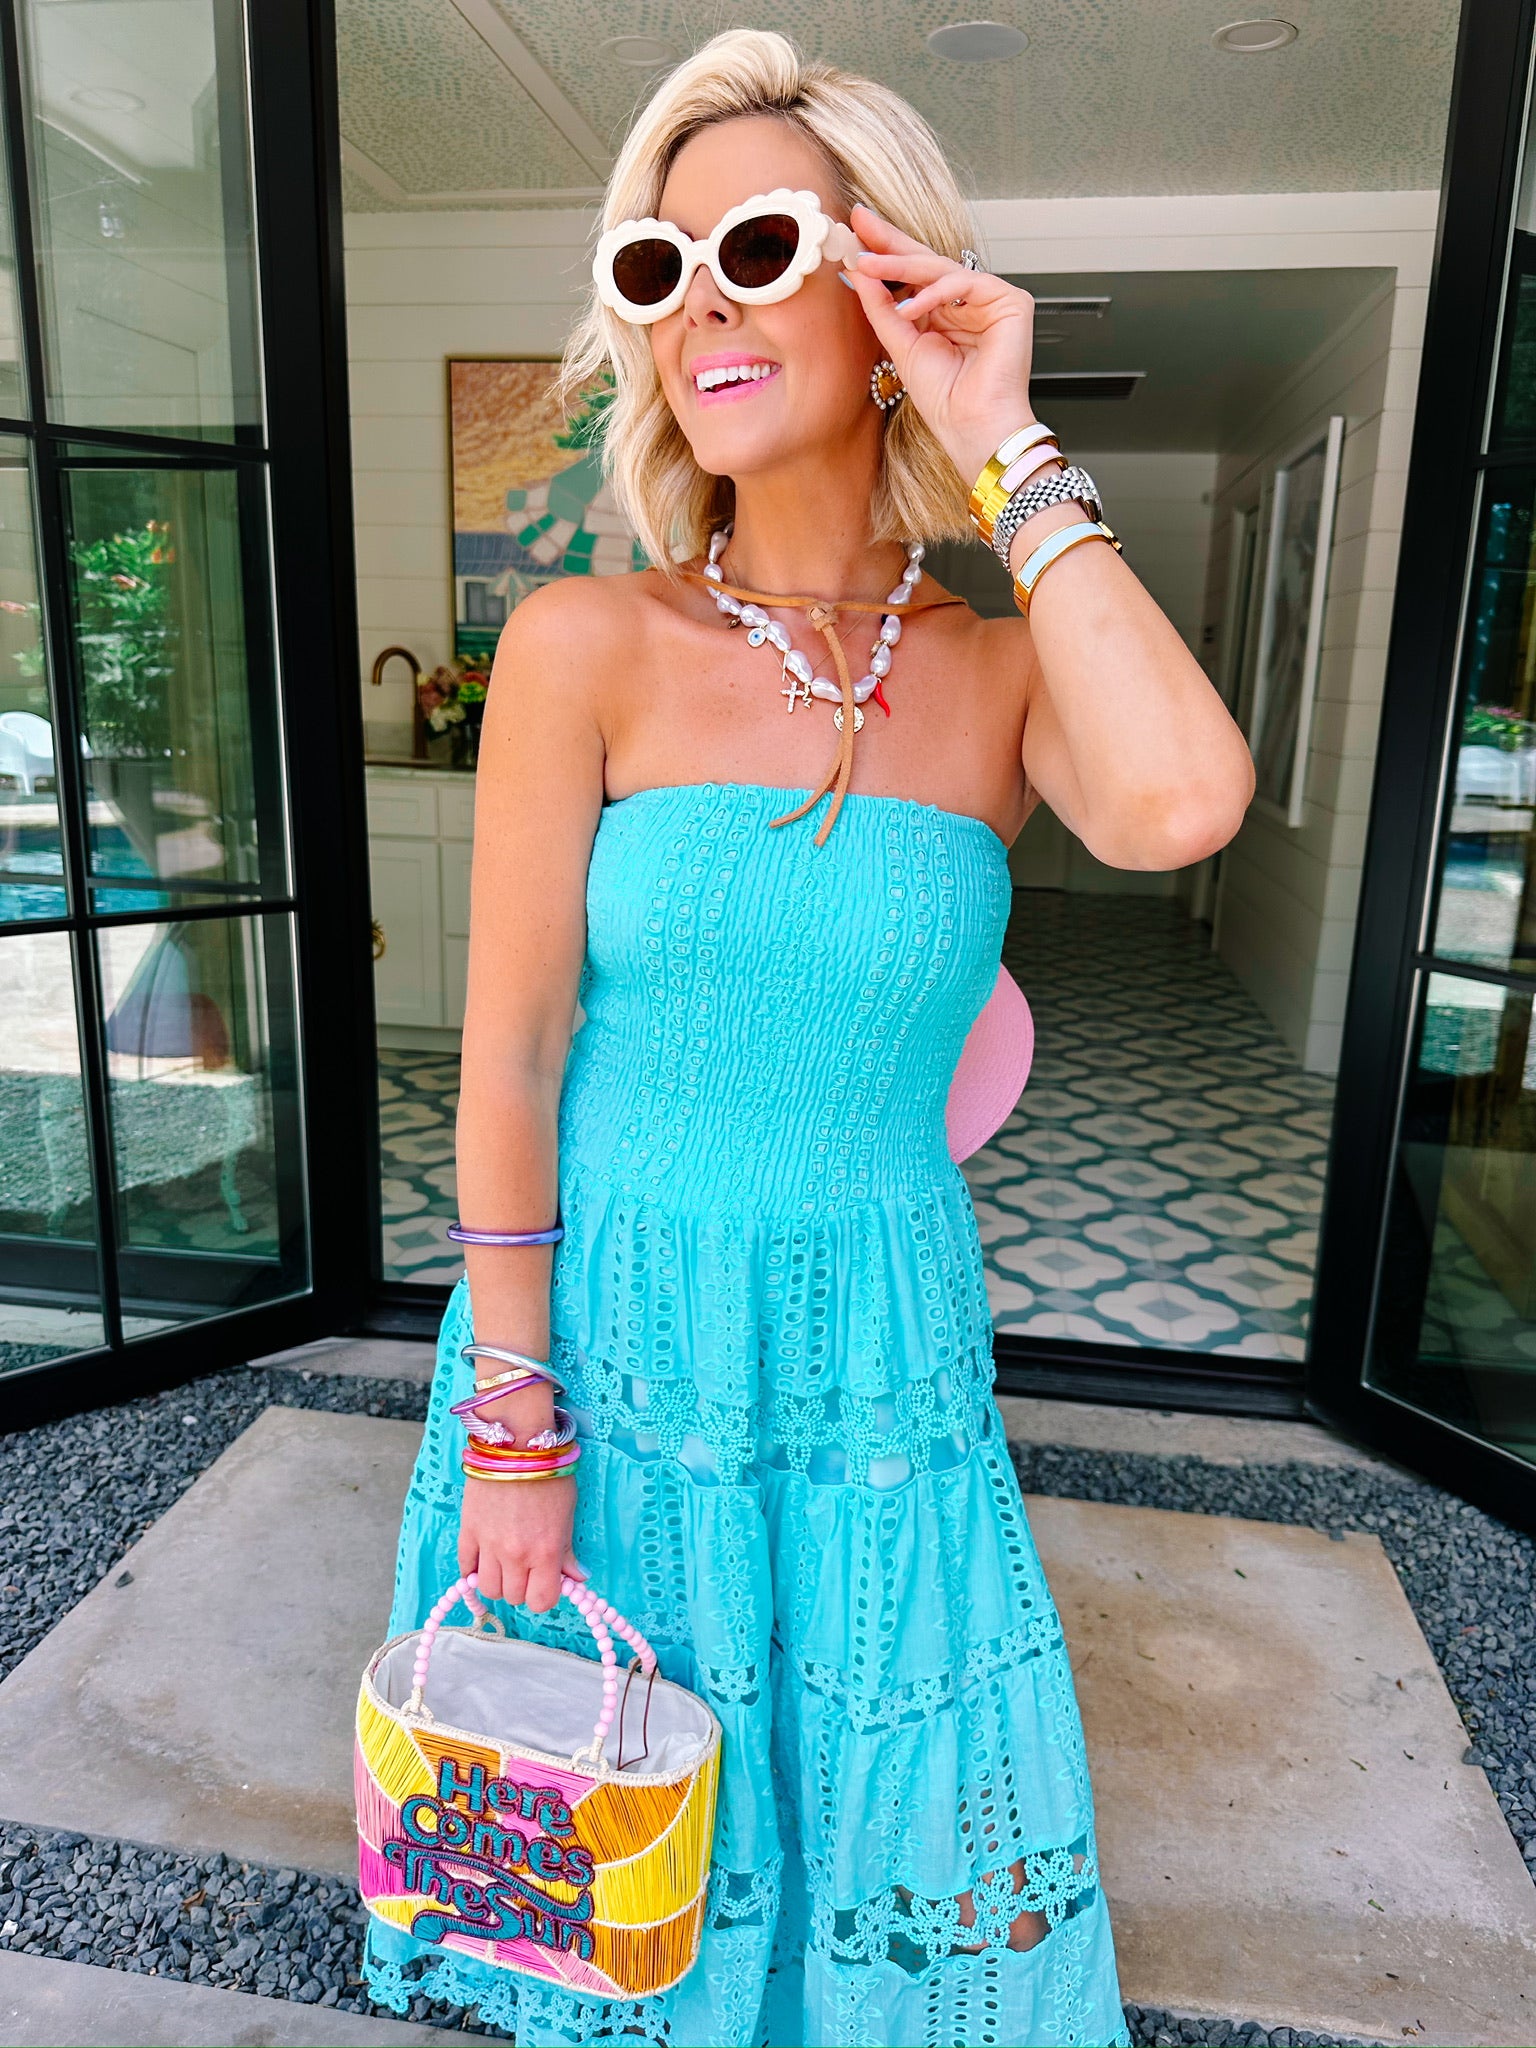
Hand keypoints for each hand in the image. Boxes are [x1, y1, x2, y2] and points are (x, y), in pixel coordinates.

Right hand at [459, 1471, 582, 1614]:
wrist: (516, 1443)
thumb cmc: (549, 1474)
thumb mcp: (568, 1513)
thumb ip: (567, 1551)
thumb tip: (577, 1578)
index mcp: (545, 1552)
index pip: (541, 1601)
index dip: (544, 1595)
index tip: (545, 1582)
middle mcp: (516, 1555)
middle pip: (513, 1598)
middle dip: (522, 1587)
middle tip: (526, 1569)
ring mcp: (488, 1545)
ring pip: (488, 1588)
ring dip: (498, 1581)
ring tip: (504, 1563)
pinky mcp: (467, 1531)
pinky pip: (465, 1568)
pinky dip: (474, 1570)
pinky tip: (483, 1558)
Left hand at [843, 203, 1037, 488]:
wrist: (971, 428)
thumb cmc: (945, 400)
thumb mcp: (900, 345)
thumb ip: (881, 308)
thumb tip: (859, 271)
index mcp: (945, 314)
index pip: (914, 275)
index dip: (886, 252)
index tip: (856, 231)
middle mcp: (968, 303)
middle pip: (928, 262)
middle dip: (892, 241)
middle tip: (861, 221)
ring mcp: (990, 301)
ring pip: (942, 268)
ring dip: (901, 264)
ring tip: (869, 264)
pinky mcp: (1011, 302)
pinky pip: (965, 282)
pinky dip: (934, 293)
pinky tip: (909, 308)